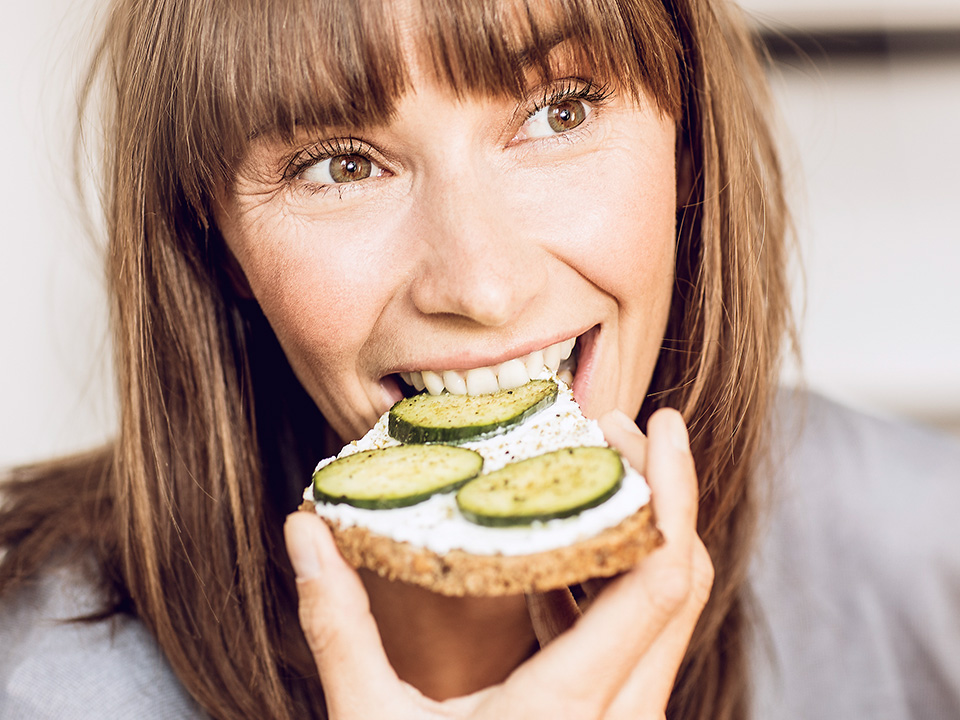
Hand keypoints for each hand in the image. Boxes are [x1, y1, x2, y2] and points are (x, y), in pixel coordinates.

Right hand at [284, 408, 712, 719]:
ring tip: (592, 475)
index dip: (673, 493)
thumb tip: (302, 530)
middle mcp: (623, 717)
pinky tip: (559, 554)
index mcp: (572, 707)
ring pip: (662, 611)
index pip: (662, 579)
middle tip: (617, 430)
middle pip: (679, 581)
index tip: (661, 426)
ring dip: (639, 535)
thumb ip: (336, 624)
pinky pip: (633, 640)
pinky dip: (609, 584)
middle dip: (663, 494)